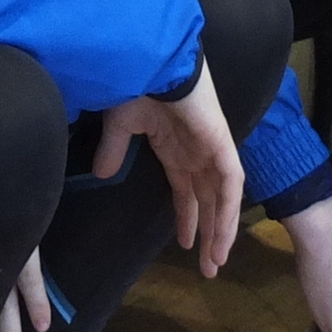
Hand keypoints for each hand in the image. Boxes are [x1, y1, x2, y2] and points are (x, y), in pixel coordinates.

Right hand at [94, 60, 243, 277]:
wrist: (152, 62)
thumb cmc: (137, 85)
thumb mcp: (119, 126)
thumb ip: (113, 150)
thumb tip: (100, 175)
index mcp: (176, 149)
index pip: (187, 191)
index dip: (187, 218)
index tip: (184, 245)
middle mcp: (197, 153)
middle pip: (209, 202)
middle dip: (208, 234)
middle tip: (208, 269)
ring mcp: (212, 150)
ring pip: (223, 199)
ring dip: (221, 231)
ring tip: (214, 263)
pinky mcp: (222, 145)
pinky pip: (231, 185)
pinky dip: (229, 211)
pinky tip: (223, 236)